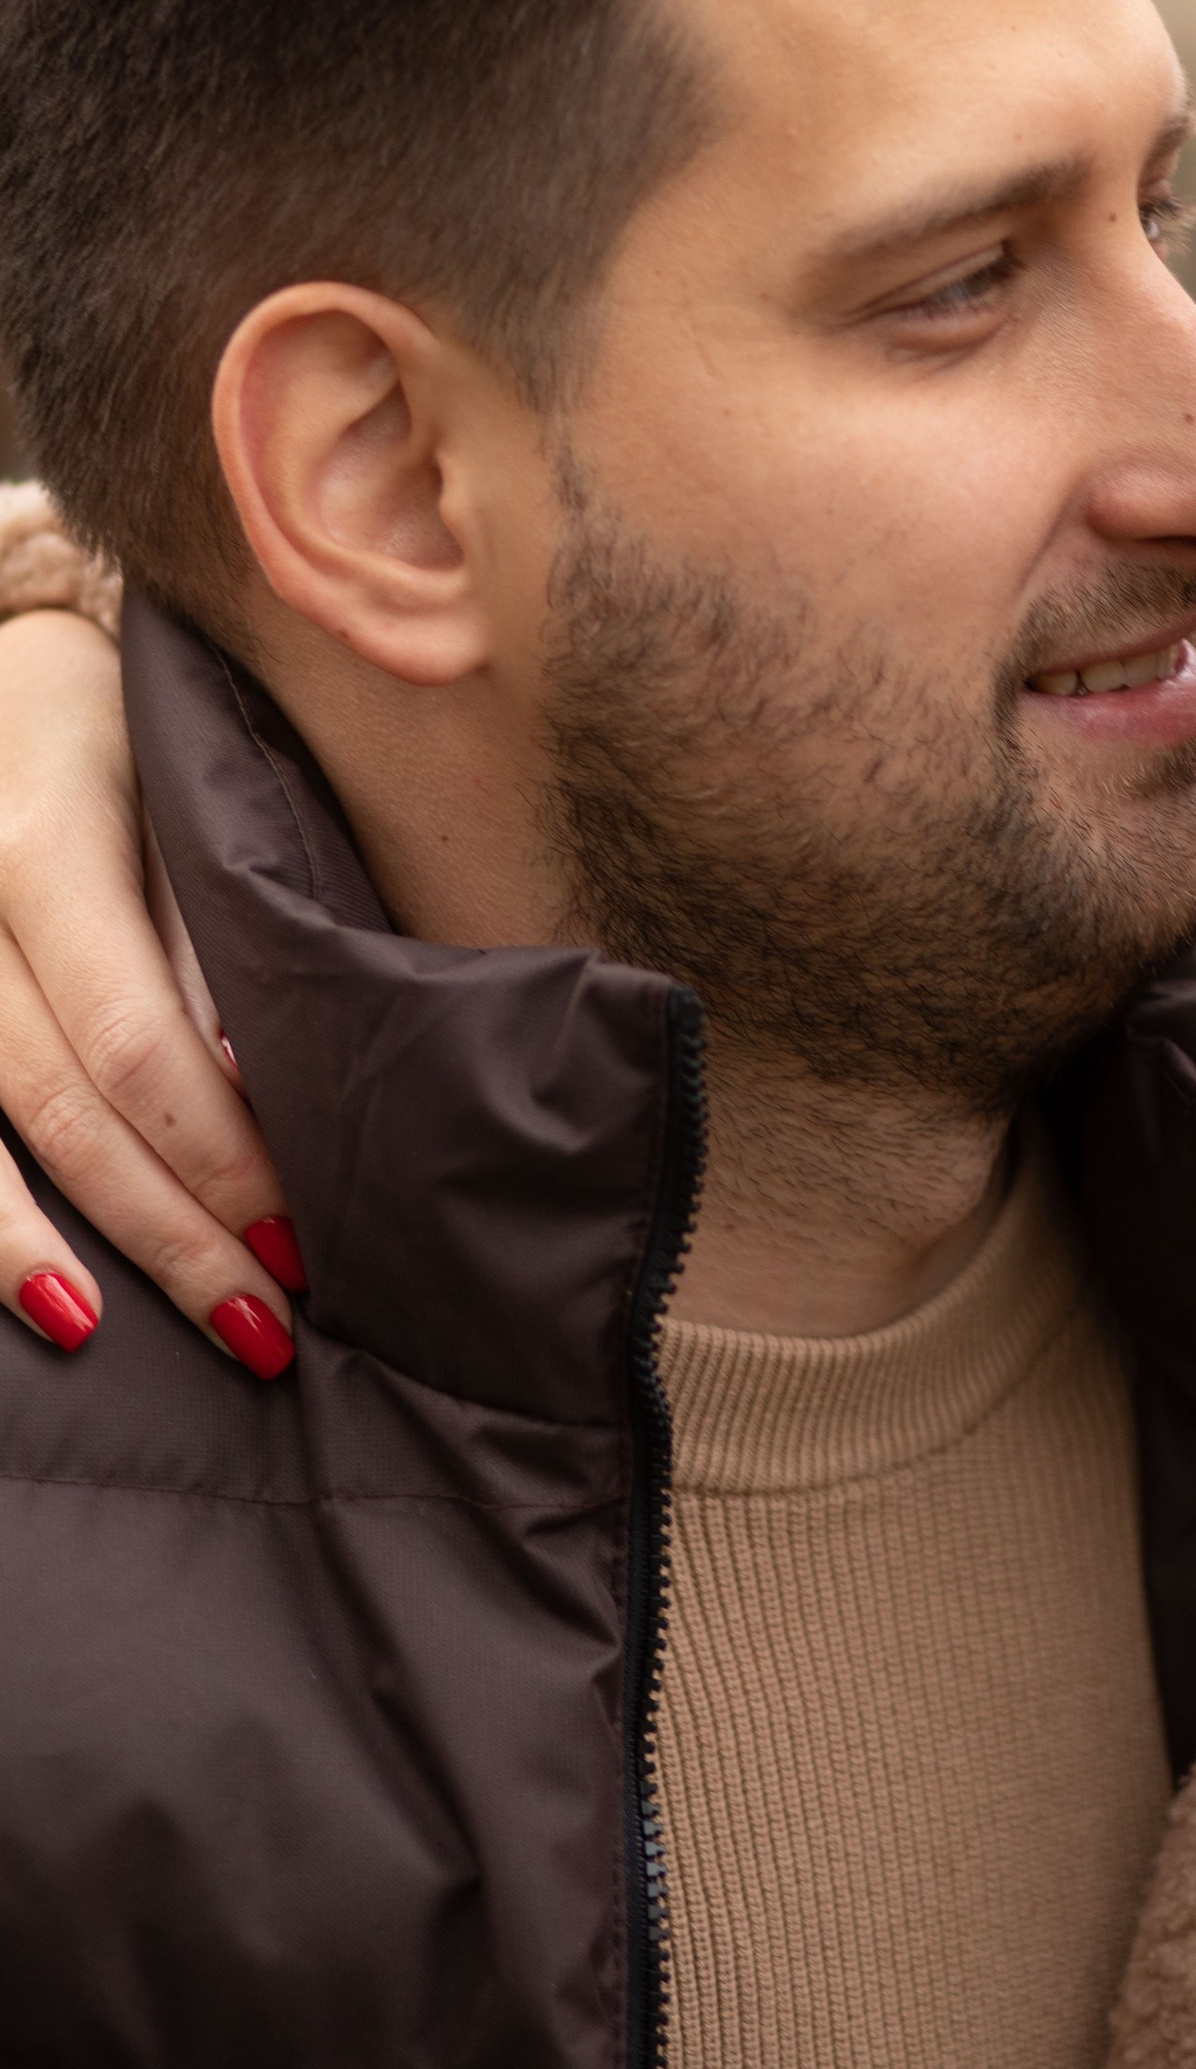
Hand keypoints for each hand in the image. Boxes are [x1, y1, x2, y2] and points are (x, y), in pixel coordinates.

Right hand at [0, 612, 298, 1370]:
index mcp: (44, 854)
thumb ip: (210, 939)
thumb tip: (256, 1087)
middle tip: (256, 1323)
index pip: (135, 1037)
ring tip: (104, 1332)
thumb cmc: (115, 737)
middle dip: (160, 1226)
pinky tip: (25, 1283)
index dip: (213, 1148)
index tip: (295, 1237)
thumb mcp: (179, 800)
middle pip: (60, 1106)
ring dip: (38, 1248)